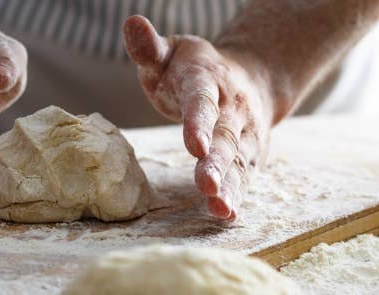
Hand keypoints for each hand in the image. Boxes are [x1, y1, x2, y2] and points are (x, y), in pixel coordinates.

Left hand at [124, 15, 276, 220]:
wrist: (247, 78)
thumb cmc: (192, 68)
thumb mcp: (170, 52)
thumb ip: (150, 47)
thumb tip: (131, 23)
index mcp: (206, 80)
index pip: (202, 101)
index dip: (199, 122)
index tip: (194, 144)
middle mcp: (230, 109)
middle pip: (224, 137)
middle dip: (216, 162)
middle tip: (207, 184)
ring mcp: (243, 133)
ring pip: (237, 161)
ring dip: (229, 184)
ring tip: (219, 206)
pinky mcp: (247, 154)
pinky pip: (242, 175)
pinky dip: (236, 195)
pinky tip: (226, 214)